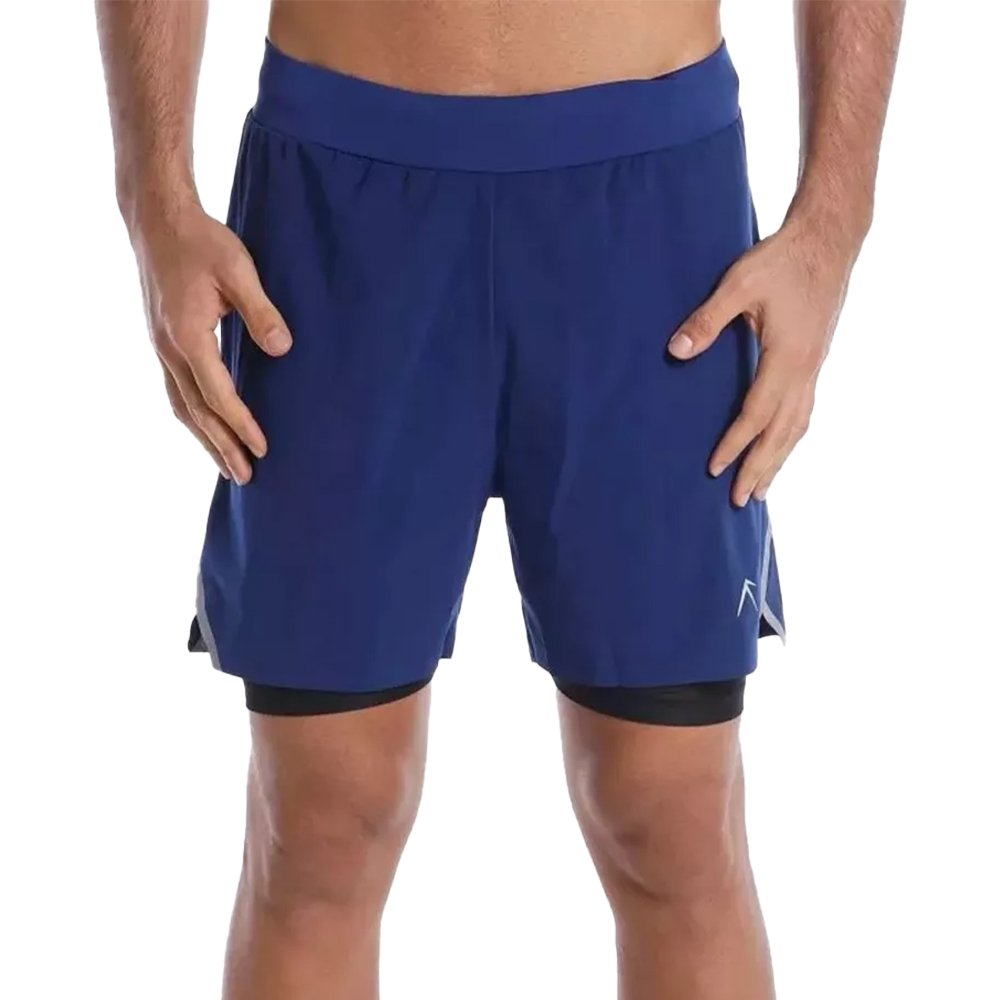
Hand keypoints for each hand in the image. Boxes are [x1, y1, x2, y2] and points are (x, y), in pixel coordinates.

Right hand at [133, 202, 291, 483]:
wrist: (157, 220)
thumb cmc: (201, 241)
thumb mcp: (238, 270)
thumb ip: (261, 311)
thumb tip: (283, 349)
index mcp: (187, 336)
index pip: (217, 394)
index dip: (240, 424)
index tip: (262, 448)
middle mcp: (167, 349)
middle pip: (195, 412)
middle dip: (220, 447)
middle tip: (245, 477)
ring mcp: (160, 348)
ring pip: (181, 406)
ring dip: (204, 439)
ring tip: (226, 466)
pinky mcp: (162, 342)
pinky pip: (176, 391)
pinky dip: (192, 417)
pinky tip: (206, 427)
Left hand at [667, 215, 854, 505]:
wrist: (828, 241)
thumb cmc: (782, 260)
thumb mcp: (739, 285)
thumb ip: (707, 320)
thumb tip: (676, 351)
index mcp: (786, 359)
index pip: (756, 414)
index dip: (735, 444)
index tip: (715, 470)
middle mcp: (806, 371)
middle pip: (782, 433)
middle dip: (760, 468)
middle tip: (742, 501)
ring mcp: (815, 368)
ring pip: (798, 427)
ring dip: (779, 460)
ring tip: (762, 489)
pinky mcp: (816, 361)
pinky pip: (804, 411)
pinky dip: (791, 437)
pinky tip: (781, 446)